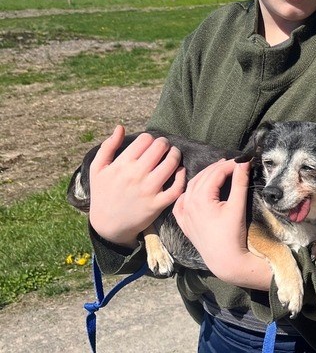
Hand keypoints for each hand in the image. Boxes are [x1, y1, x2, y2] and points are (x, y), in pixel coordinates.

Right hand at [88, 126, 184, 247]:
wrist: (107, 225)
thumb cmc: (102, 194)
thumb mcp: (97, 169)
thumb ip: (108, 146)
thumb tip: (120, 127)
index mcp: (122, 164)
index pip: (145, 140)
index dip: (150, 138)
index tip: (151, 143)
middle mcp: (136, 175)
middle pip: (159, 148)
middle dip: (164, 144)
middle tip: (164, 147)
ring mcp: (148, 190)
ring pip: (170, 164)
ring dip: (175, 155)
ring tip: (173, 155)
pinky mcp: (157, 205)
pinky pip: (176, 188)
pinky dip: (181, 177)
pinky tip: (180, 171)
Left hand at [172, 159, 270, 288]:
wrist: (225, 260)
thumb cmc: (233, 234)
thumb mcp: (238, 206)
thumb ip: (240, 182)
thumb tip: (244, 162)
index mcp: (201, 198)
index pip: (215, 173)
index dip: (229, 165)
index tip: (241, 161)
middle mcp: (188, 203)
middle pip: (202, 177)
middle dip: (217, 168)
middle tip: (231, 164)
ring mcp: (183, 213)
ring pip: (191, 187)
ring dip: (204, 177)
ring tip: (217, 172)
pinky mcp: (183, 222)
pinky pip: (181, 201)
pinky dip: (189, 192)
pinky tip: (195, 190)